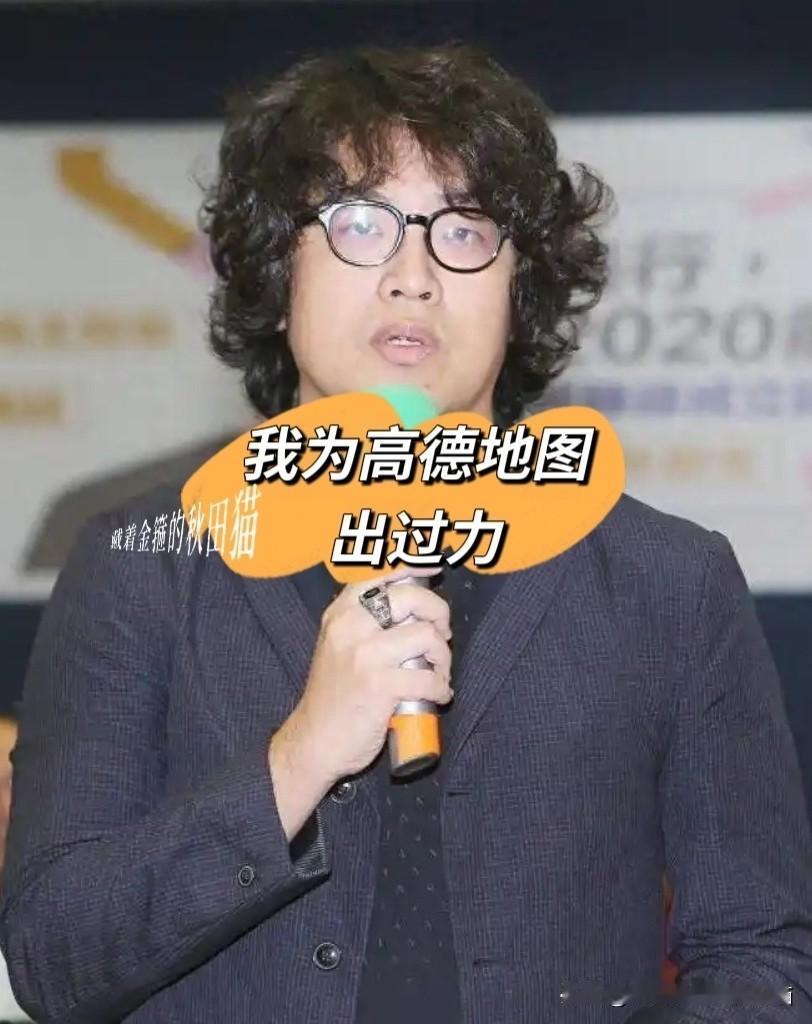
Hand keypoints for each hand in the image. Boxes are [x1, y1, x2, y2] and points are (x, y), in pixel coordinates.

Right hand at [282, 564, 452, 785]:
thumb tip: (414, 604)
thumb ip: (367, 621)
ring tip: (438, 672)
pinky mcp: (379, 685)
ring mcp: (364, 654)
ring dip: (443, 657)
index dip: (414, 565)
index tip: (434, 566)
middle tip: (441, 634)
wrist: (312, 741)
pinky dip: (441, 688)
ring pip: (427, 636)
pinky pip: (429, 677)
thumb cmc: (333, 695)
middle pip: (412, 598)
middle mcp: (350, 625)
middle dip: (439, 614)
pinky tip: (437, 695)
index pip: (381, 572)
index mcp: (341, 612)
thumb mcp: (339, 645)